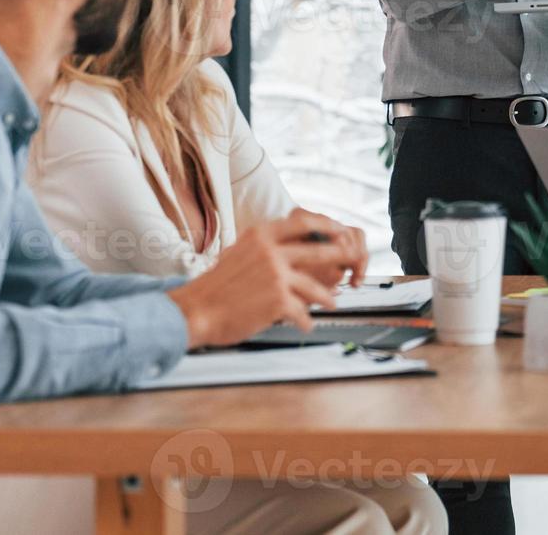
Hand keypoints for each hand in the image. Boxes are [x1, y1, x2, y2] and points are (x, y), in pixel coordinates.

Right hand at [166, 215, 360, 349]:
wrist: (195, 310)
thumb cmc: (215, 287)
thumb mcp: (238, 252)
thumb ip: (264, 248)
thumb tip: (289, 249)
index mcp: (261, 235)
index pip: (303, 222)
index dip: (327, 225)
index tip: (340, 231)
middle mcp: (271, 250)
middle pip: (319, 250)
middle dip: (340, 258)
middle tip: (352, 264)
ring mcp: (276, 274)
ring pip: (315, 286)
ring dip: (326, 297)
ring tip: (331, 303)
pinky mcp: (279, 299)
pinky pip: (302, 312)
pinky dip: (305, 321)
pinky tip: (304, 325)